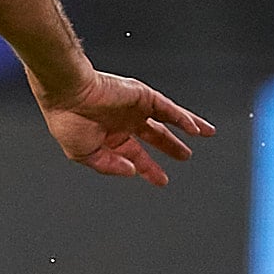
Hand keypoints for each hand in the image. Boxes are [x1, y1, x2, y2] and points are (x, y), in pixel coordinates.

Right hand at [37, 70, 214, 186]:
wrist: (67, 93)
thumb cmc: (67, 120)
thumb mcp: (85, 155)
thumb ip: (110, 165)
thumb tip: (132, 170)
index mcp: (109, 136)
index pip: (136, 154)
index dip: (149, 168)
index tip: (161, 179)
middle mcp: (123, 121)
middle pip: (155, 136)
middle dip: (171, 147)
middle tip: (185, 156)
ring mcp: (134, 108)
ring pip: (167, 118)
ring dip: (186, 126)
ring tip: (205, 134)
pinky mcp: (142, 96)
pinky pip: (168, 108)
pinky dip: (183, 118)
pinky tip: (195, 129)